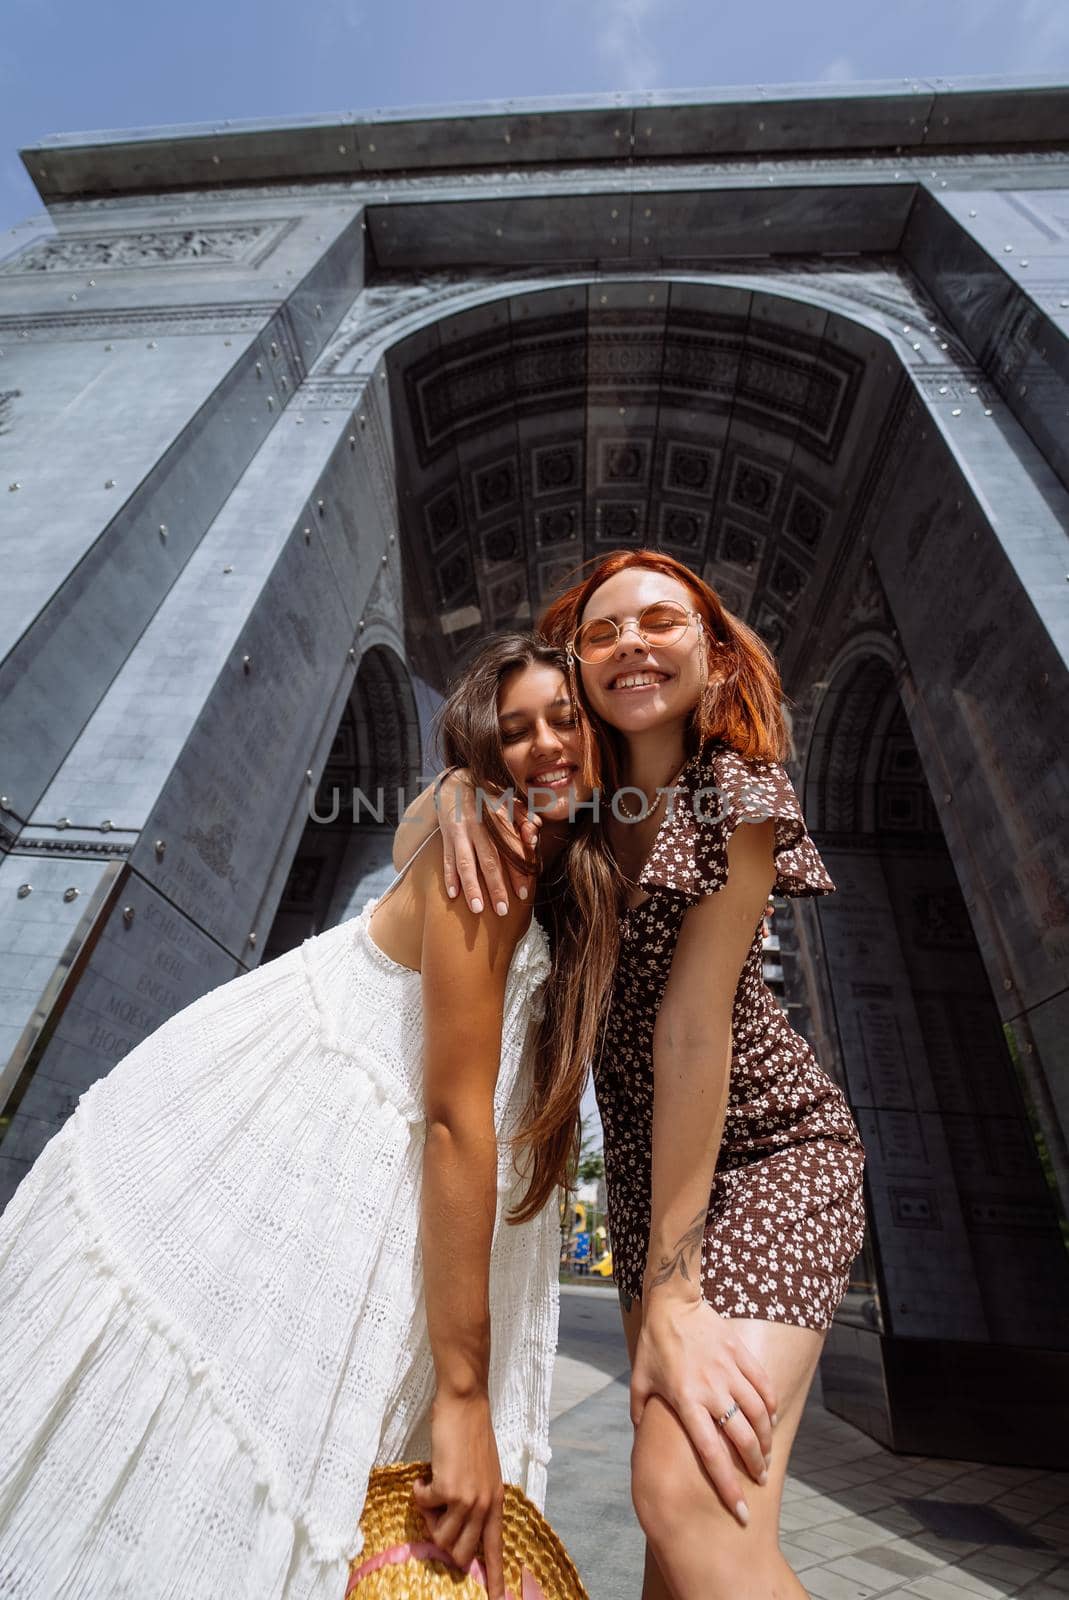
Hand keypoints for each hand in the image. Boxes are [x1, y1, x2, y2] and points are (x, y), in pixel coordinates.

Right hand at [411, 1391, 505, 1599]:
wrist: (466, 1405)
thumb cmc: (471, 1436)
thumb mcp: (484, 1474)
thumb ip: (476, 1500)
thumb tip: (456, 1528)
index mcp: (496, 1503)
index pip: (496, 1550)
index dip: (496, 1579)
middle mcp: (484, 1505)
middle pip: (461, 1554)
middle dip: (443, 1542)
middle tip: (437, 1515)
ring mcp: (467, 1499)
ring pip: (440, 1537)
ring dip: (429, 1515)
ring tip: (432, 1490)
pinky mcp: (447, 1489)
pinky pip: (423, 1506)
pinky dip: (419, 1493)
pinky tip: (426, 1475)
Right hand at [437, 769, 539, 914]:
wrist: (456, 781)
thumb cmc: (489, 795)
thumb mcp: (509, 799)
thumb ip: (524, 816)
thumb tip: (535, 832)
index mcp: (497, 818)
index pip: (511, 849)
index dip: (518, 872)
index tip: (524, 894)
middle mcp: (478, 826)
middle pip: (488, 860)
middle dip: (496, 887)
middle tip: (503, 911)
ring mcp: (460, 832)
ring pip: (465, 863)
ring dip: (471, 887)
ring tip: (477, 909)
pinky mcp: (446, 836)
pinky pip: (447, 858)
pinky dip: (449, 877)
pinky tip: (453, 895)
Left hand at [630, 1291, 776, 1525]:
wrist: (673, 1303)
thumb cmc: (654, 1344)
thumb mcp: (640, 1380)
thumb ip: (641, 1410)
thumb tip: (640, 1434)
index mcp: (687, 1402)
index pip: (712, 1454)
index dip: (728, 1486)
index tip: (740, 1510)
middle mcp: (711, 1390)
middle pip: (743, 1438)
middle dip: (755, 1466)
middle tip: (760, 1480)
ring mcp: (729, 1371)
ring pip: (758, 1414)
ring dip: (766, 1438)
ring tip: (765, 1454)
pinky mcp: (740, 1354)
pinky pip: (763, 1385)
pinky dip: (770, 1405)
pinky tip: (770, 1418)